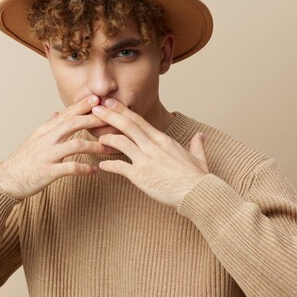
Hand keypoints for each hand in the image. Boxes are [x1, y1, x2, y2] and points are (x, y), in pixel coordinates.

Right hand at [0, 95, 112, 199]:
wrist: (6, 180)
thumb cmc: (23, 160)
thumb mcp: (35, 139)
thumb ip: (49, 126)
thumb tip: (56, 113)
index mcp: (45, 130)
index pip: (66, 113)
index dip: (82, 105)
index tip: (98, 98)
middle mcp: (46, 139)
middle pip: (73, 124)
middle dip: (93, 120)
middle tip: (112, 118)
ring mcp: (47, 155)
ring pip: (75, 145)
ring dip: (95, 146)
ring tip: (110, 148)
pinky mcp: (48, 172)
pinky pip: (70, 168)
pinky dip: (85, 168)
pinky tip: (96, 171)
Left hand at [91, 98, 209, 207]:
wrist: (197, 194)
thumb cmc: (198, 178)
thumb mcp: (198, 157)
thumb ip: (196, 145)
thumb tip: (200, 136)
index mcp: (163, 140)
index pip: (139, 120)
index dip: (123, 111)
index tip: (111, 103)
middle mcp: (153, 146)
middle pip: (128, 126)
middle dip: (110, 116)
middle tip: (95, 109)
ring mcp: (146, 160)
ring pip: (121, 143)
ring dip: (107, 139)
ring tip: (98, 138)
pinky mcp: (141, 176)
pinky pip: (120, 167)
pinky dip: (109, 165)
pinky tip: (102, 165)